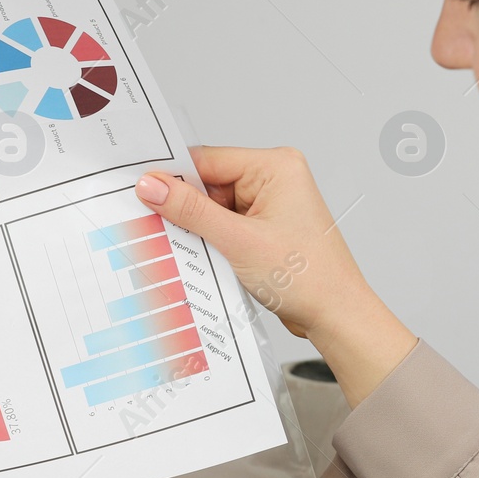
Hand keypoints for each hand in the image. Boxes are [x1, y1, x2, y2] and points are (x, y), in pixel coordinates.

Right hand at [135, 145, 416, 406]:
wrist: (336, 316)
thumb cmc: (309, 277)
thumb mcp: (238, 241)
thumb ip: (191, 211)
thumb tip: (153, 186)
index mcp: (276, 167)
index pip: (208, 160)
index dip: (173, 178)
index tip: (141, 193)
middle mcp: (275, 180)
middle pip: (209, 184)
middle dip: (186, 209)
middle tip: (159, 227)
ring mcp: (271, 206)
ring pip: (214, 209)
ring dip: (199, 230)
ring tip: (191, 249)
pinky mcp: (266, 230)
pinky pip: (226, 227)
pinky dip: (212, 242)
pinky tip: (206, 258)